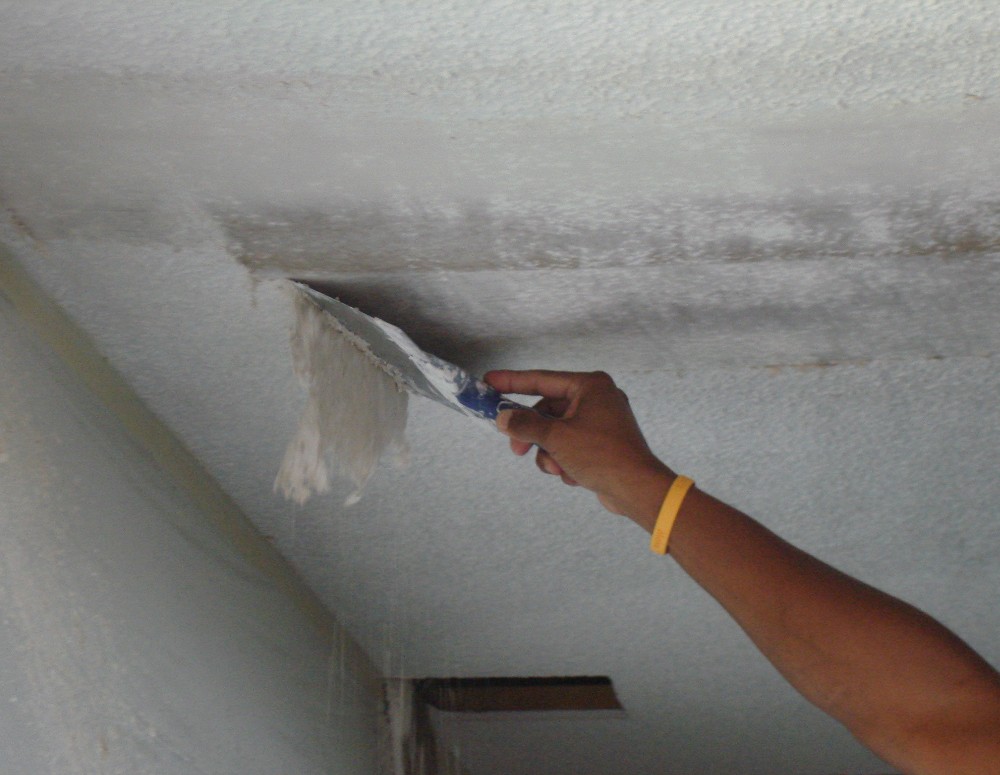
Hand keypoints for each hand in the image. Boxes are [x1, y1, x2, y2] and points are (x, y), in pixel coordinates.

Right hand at [484, 370, 674, 526]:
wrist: (637, 489)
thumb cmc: (602, 456)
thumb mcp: (556, 438)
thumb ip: (525, 424)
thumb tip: (503, 418)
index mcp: (590, 386)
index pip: (541, 379)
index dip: (511, 382)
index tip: (489, 381)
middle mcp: (597, 398)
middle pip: (547, 410)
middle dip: (533, 434)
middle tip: (516, 449)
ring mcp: (601, 421)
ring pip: (556, 432)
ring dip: (550, 453)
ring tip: (558, 468)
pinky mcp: (601, 443)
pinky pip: (570, 445)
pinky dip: (565, 460)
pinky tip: (574, 475)